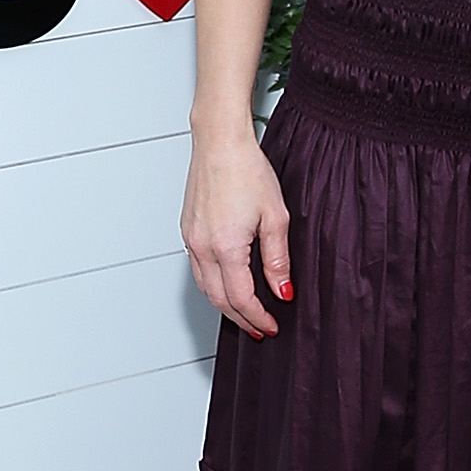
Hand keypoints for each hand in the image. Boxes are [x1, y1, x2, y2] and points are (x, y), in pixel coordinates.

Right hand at [182, 127, 291, 340]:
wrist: (220, 142)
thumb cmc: (246, 170)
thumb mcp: (275, 217)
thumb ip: (278, 259)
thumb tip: (282, 291)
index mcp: (225, 247)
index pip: (241, 298)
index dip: (258, 318)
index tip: (272, 325)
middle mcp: (202, 247)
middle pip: (219, 300)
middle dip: (240, 319)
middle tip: (259, 328)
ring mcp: (191, 238)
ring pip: (205, 287)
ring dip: (225, 305)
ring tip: (245, 313)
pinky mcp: (188, 229)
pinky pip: (198, 270)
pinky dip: (213, 285)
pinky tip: (227, 283)